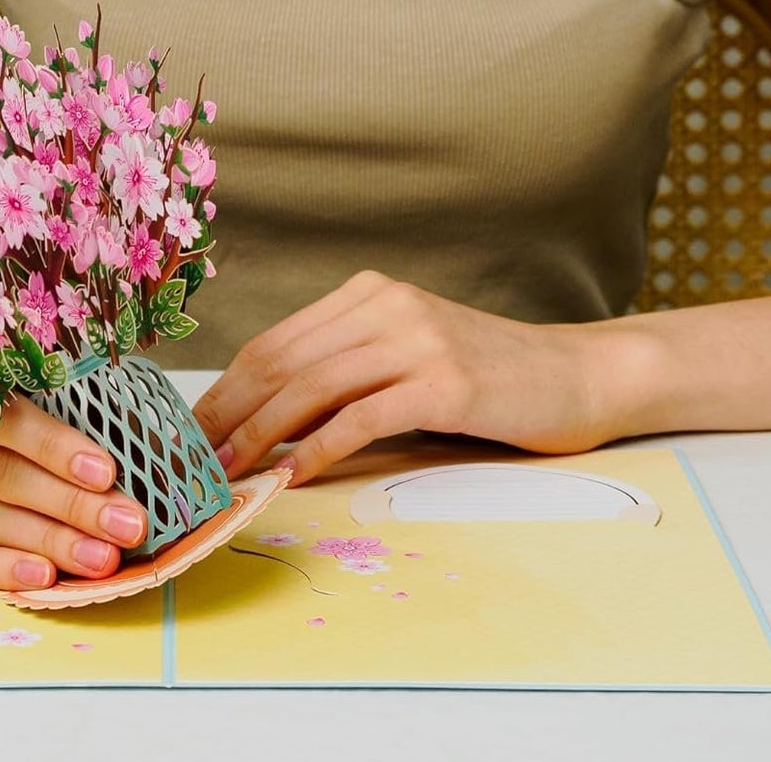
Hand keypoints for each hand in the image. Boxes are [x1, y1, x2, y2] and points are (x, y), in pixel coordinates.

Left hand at [192, 269, 631, 485]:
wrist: (579, 375)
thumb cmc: (489, 376)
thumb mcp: (409, 354)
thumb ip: (349, 370)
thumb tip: (268, 419)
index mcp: (369, 293)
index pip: (276, 341)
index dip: (227, 388)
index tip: (193, 430)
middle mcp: (386, 305)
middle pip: (282, 360)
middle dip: (228, 413)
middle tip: (191, 460)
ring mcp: (417, 339)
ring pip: (311, 387)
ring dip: (260, 436)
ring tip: (227, 474)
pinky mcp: (445, 382)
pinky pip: (361, 417)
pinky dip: (317, 449)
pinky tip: (291, 476)